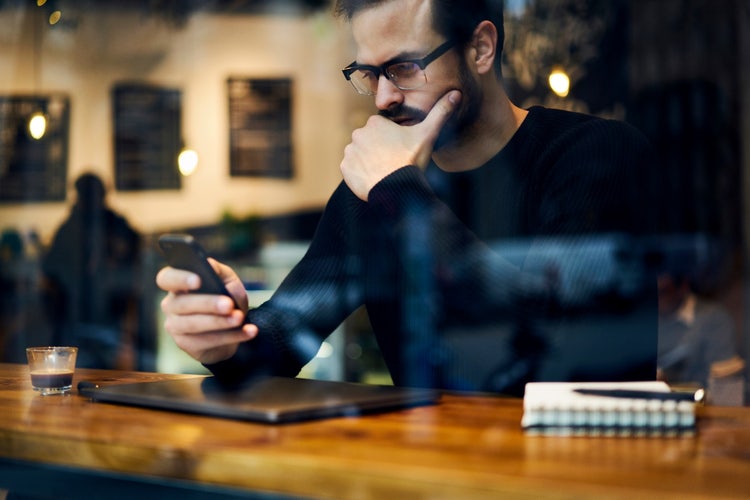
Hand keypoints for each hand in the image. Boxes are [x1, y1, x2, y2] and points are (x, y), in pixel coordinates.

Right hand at [156, 258, 257, 363]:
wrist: (232, 328)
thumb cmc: (226, 298)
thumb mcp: (227, 281)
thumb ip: (219, 271)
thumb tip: (209, 265)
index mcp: (177, 284)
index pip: (166, 278)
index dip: (179, 279)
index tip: (198, 280)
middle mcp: (171, 304)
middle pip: (182, 304)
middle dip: (208, 304)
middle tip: (228, 304)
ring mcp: (175, 326)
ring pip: (194, 324)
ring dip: (219, 322)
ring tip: (239, 318)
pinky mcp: (186, 344)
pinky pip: (207, 341)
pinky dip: (231, 336)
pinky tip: (248, 331)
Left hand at [341, 90, 460, 200]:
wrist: (397, 190)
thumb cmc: (412, 161)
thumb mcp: (428, 135)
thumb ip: (440, 112)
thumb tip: (456, 93)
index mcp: (375, 123)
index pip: (381, 130)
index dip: (392, 141)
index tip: (400, 151)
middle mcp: (358, 134)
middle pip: (370, 142)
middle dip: (379, 150)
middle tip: (393, 162)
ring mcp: (350, 152)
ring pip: (361, 154)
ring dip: (369, 161)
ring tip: (384, 171)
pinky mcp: (345, 169)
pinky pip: (352, 168)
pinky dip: (361, 173)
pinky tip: (374, 178)